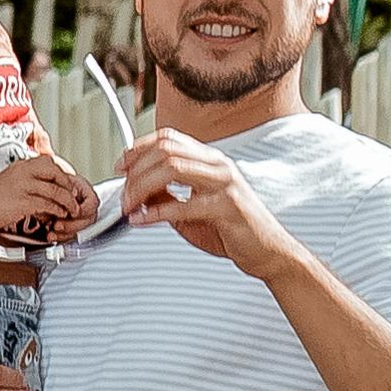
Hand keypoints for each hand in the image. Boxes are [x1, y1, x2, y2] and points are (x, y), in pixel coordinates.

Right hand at [0, 152, 98, 233]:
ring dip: (67, 201)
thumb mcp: (9, 181)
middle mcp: (23, 172)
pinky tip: (58, 214)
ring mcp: (23, 186)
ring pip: (55, 190)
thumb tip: (43, 188)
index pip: (49, 163)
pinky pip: (48, 204)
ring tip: (71, 209)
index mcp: (21, 165)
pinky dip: (57, 210)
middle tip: (72, 196)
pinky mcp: (23, 201)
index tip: (66, 185)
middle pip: (55, 172)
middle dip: (68, 185)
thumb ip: (26, 181)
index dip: (61, 174)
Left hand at [117, 127, 297, 276]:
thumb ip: (167, 199)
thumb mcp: (191, 211)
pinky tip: (143, 220)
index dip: (139, 148)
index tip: (121, 165)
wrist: (269, 251)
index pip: (169, 138)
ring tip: (130, 206)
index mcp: (210, 161)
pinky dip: (156, 213)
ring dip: (142, 187)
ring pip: (172, 168)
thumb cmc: (234, 230)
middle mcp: (218, 166)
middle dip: (136, 170)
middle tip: (122, 193)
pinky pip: (184, 205)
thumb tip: (136, 194)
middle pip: (166, 150)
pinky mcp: (228, 207)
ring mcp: (225, 184)